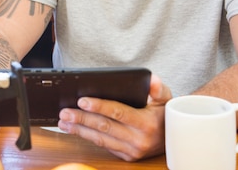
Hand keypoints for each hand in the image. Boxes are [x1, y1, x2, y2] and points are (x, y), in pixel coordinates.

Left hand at [57, 74, 171, 160]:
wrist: (174, 138)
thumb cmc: (165, 114)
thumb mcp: (166, 99)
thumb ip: (159, 88)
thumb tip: (153, 80)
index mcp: (146, 123)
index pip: (118, 113)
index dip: (99, 106)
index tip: (82, 101)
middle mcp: (138, 140)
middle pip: (104, 127)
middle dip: (82, 118)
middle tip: (65, 111)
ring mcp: (132, 150)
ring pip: (100, 139)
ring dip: (79, 129)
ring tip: (63, 121)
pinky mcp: (126, 156)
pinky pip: (103, 145)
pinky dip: (86, 136)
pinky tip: (73, 129)